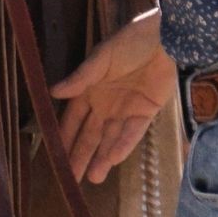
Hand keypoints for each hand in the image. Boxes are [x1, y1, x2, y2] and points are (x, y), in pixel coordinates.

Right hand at [51, 7, 176, 183]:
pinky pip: (133, 132)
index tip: (56, 156)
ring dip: (102, 157)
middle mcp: (106, 103)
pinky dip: (124, 144)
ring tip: (93, 178)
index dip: (65, 136)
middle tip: (72, 178)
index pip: (73, 118)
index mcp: (90, 89)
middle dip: (81, 155)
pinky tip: (114, 159)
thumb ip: (80, 78)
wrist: (164, 38)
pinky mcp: (147, 112)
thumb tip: (53, 93)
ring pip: (110, 138)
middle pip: (91, 134)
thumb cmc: (130, 42)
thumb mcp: (101, 58)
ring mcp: (126, 109)